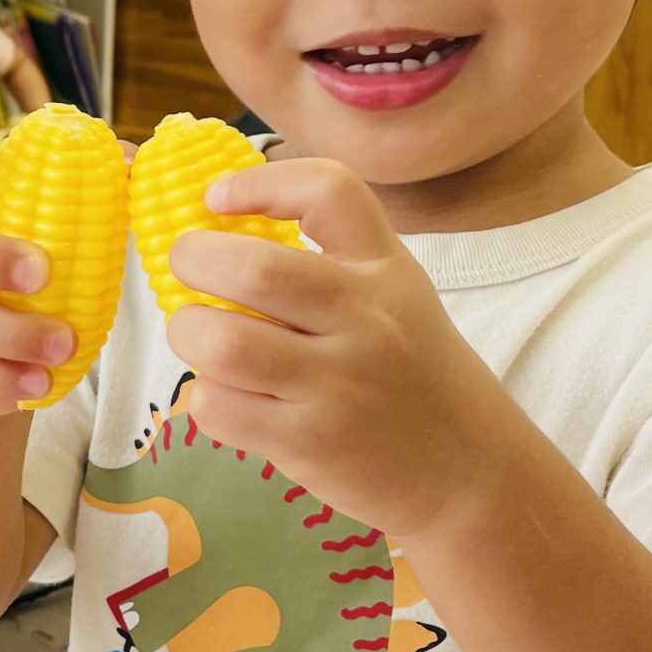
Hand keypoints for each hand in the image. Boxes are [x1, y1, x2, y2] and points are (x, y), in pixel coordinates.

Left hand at [165, 158, 498, 539]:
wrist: (467, 468)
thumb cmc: (411, 372)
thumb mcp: (394, 296)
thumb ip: (326, 261)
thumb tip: (217, 229)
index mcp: (385, 270)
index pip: (329, 193)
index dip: (260, 182)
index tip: (217, 197)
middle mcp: (365, 320)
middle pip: (254, 270)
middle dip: (193, 259)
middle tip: (184, 267)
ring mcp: (337, 384)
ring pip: (223, 342)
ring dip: (189, 332)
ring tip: (199, 335)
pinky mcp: (308, 443)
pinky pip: (219, 406)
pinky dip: (205, 396)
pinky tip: (226, 393)